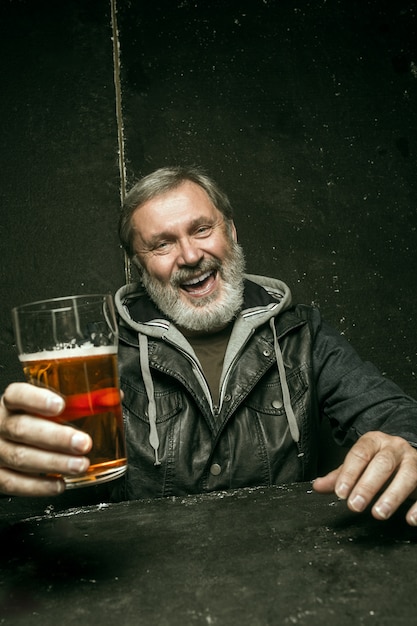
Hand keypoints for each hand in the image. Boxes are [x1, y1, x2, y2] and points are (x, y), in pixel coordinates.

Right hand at [0, 382, 91, 496]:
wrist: (2, 440)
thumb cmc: (30, 418)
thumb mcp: (44, 404)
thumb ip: (76, 400)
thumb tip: (114, 397)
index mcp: (11, 402)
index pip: (18, 395)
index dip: (37, 400)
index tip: (61, 405)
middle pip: (22, 429)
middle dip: (56, 438)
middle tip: (83, 443)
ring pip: (21, 458)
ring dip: (54, 463)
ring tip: (80, 465)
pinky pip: (14, 483)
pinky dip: (39, 486)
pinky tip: (59, 484)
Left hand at [313, 431, 416, 525]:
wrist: (410, 452)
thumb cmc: (380, 460)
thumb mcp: (360, 463)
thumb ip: (341, 475)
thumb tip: (317, 486)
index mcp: (375, 441)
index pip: (360, 454)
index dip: (349, 473)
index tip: (340, 492)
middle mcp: (396, 448)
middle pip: (382, 464)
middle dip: (368, 485)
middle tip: (355, 505)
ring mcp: (415, 460)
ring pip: (407, 475)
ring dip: (393, 496)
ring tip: (379, 513)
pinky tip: (410, 518)